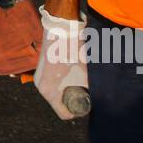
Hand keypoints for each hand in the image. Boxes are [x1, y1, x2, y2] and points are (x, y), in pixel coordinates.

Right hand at [33, 6, 89, 120]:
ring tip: (78, 82)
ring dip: (66, 90)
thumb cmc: (73, 52)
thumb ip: (93, 90)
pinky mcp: (40, 69)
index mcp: (49, 91)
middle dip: (72, 100)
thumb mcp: (86, 75)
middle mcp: (40, 86)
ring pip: (54, 92)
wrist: (62, 29)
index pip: (64, 113)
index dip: (78, 112)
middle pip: (58, 103)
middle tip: (85, 93)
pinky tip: (70, 74)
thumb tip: (104, 100)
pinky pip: (51, 83)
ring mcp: (38, 77)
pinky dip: (61, 82)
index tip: (87, 104)